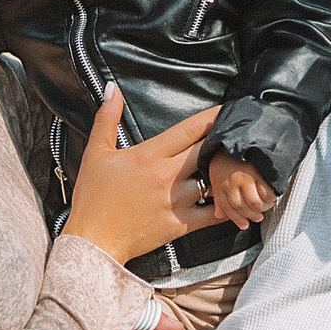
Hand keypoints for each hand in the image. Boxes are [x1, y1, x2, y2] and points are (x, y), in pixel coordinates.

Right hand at [59, 88, 219, 265]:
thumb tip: (112, 89)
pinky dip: (225, 208)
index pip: (188, 130)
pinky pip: (212, 215)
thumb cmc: (92, 198)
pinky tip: (231, 201)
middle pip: (206, 151)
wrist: (93, 240)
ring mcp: (175, 201)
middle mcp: (165, 176)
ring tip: (236, 168)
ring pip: (212, 182)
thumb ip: (107, 118)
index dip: (211, 117)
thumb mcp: (95, 153)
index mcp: (148, 155)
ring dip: (223, 174)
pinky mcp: (179, 225)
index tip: (226, 110)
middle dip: (223, 141)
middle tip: (238, 135)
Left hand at [207, 153, 275, 226]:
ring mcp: (245, 176)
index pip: (225, 206)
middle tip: (258, 217)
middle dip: (250, 215)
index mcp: (217, 177)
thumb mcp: (220, 168)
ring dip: (262, 208)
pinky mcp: (260, 172)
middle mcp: (229, 178)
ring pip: (254, 203)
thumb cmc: (235, 149)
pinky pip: (267, 194)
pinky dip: (270, 199)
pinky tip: (273, 196)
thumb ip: (219, 192)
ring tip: (266, 205)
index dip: (235, 218)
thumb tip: (218, 215)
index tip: (244, 225)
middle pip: (240, 207)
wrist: (252, 127)